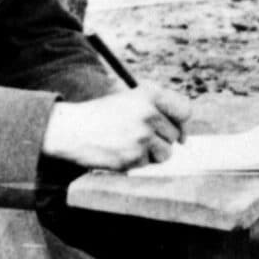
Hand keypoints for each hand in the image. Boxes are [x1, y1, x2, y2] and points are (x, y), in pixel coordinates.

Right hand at [42, 84, 192, 169]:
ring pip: (166, 152)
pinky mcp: (134, 156)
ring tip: (131, 143)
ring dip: (153, 152)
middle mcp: (149, 114)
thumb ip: (159, 110)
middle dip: (162, 138)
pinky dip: (139, 161)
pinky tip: (121, 150)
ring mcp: (142, 136)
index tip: (176, 129)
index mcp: (150, 94)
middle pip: (175, 135)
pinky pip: (149, 164)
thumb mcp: (131, 100)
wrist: (73, 130)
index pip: (186, 110)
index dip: (182, 122)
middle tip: (139, 135)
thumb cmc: (104, 115)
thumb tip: (185, 139)